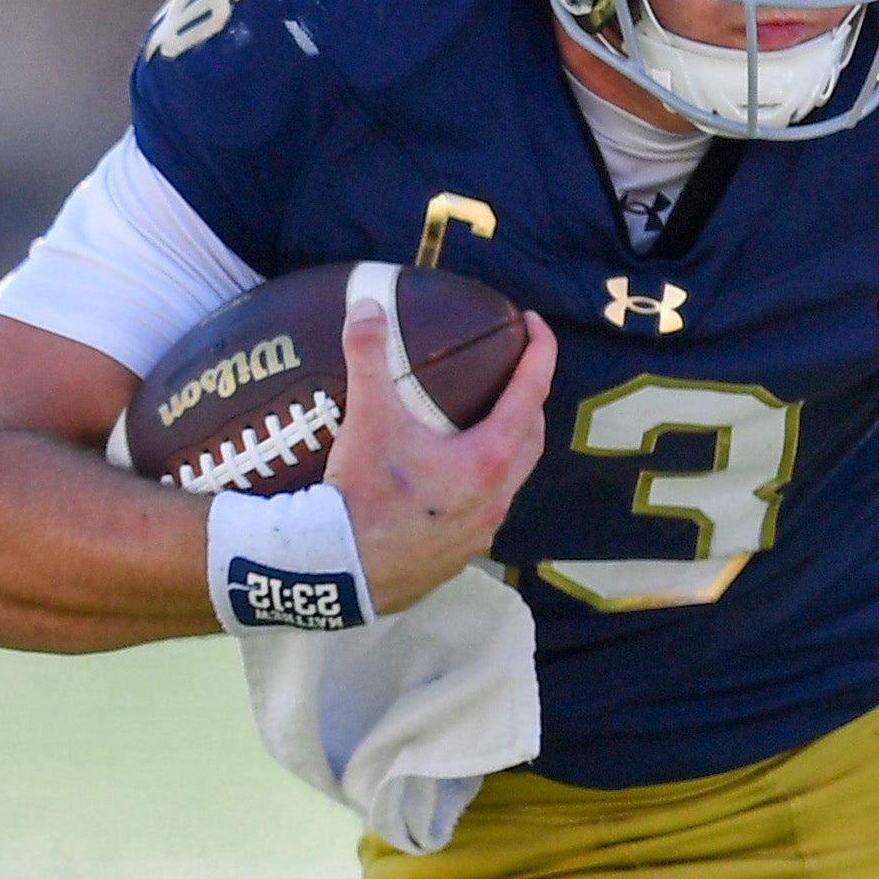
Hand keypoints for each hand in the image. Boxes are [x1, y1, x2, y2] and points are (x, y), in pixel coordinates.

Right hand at [326, 302, 554, 614]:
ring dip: (505, 446)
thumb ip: (369, 357)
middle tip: (509, 374)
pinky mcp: (459, 555)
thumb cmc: (361, 498)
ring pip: (510, 479)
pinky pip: (481, 510)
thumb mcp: (367, 420)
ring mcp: (481, 531)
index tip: (534, 325)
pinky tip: (445, 479)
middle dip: (528, 401)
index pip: (532, 392)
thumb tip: (368, 307)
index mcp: (489, 459)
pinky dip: (476, 484)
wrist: (337, 572)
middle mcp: (497, 497)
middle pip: (531, 437)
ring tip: (478, 424)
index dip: (541, 352)